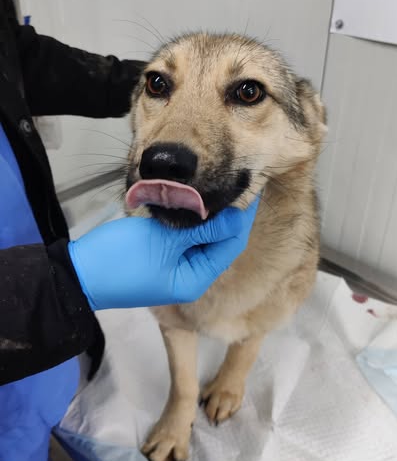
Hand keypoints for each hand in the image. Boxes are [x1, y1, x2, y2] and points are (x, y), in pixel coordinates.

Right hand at [68, 198, 258, 309]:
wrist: (80, 272)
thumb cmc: (124, 258)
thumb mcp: (164, 241)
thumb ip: (201, 228)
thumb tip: (234, 215)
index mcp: (196, 278)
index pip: (231, 243)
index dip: (243, 217)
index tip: (252, 189)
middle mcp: (191, 275)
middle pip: (220, 241)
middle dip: (229, 214)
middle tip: (238, 182)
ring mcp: (175, 266)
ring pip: (203, 237)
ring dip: (210, 215)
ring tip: (220, 187)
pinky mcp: (161, 256)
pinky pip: (186, 237)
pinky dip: (192, 220)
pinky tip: (195, 199)